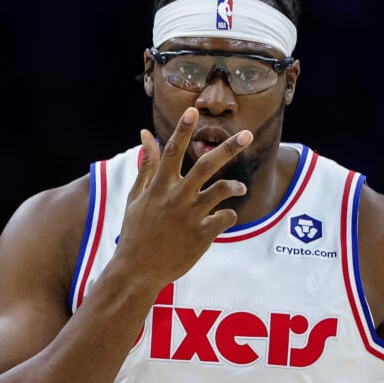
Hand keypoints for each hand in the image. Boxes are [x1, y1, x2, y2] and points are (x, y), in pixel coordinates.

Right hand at [116, 107, 251, 288]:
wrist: (137, 270)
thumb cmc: (136, 230)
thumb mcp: (137, 196)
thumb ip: (147, 165)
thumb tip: (145, 134)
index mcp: (159, 187)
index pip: (171, 152)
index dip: (183, 131)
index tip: (193, 111)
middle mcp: (175, 198)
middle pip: (205, 165)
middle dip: (228, 148)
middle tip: (247, 134)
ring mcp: (190, 216)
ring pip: (221, 190)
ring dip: (235, 185)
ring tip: (241, 186)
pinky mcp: (201, 236)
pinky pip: (225, 217)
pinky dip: (229, 213)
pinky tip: (224, 216)